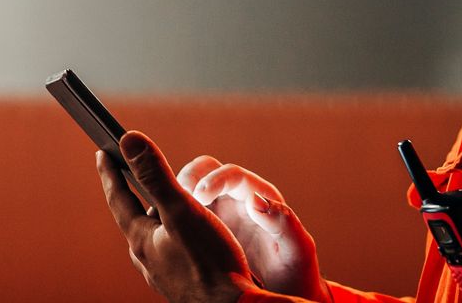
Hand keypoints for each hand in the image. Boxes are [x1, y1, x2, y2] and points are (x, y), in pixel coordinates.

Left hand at [98, 131, 256, 302]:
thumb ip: (155, 175)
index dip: (110, 173)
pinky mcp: (182, 284)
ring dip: (155, 220)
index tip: (101, 154)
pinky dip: (172, 239)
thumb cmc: (210, 261)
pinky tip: (185, 242)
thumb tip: (129, 140)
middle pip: (134, 220)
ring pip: (153, 239)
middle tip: (128, 178)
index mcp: (142, 240)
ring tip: (161, 207)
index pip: (118, 199)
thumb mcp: (182, 210)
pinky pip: (170, 254)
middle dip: (132, 197)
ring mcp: (164, 275)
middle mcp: (147, 259)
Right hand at [177, 156, 326, 301]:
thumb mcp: (297, 250)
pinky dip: (172, 216)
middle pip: (207, 171)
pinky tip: (164, 230)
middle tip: (175, 196)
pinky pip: (184, 215)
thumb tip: (257, 200)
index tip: (198, 195)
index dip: (213, 179)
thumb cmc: (295, 273)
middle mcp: (238, 201)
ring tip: (164, 214)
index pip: (233, 176)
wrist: (283, 296)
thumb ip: (284, 223)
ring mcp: (219, 215)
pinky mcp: (205, 232)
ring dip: (176, 195)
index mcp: (261, 198)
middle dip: (188, 178)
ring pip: (190, 190)